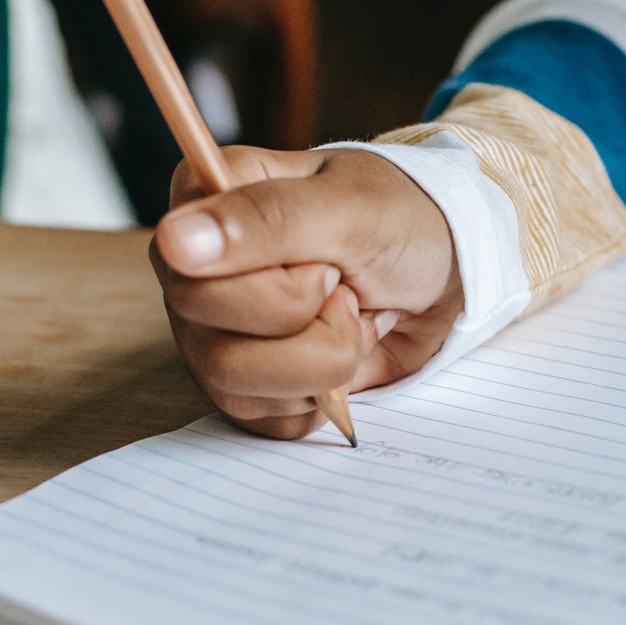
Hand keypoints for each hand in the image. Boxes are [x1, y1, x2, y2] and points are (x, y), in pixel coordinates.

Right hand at [151, 146, 462, 439]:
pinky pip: (265, 420)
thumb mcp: (349, 207)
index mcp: (201, 204)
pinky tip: (346, 351)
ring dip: (323, 362)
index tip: (325, 264)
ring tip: (354, 318)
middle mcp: (194, 272)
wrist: (450, 265)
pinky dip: (322, 395)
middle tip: (347, 288)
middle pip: (214, 344)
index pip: (190, 278)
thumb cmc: (401, 218)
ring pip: (236, 388)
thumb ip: (266, 219)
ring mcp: (214, 332)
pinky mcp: (248, 383)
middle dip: (312, 328)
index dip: (275, 289)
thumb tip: (175, 241)